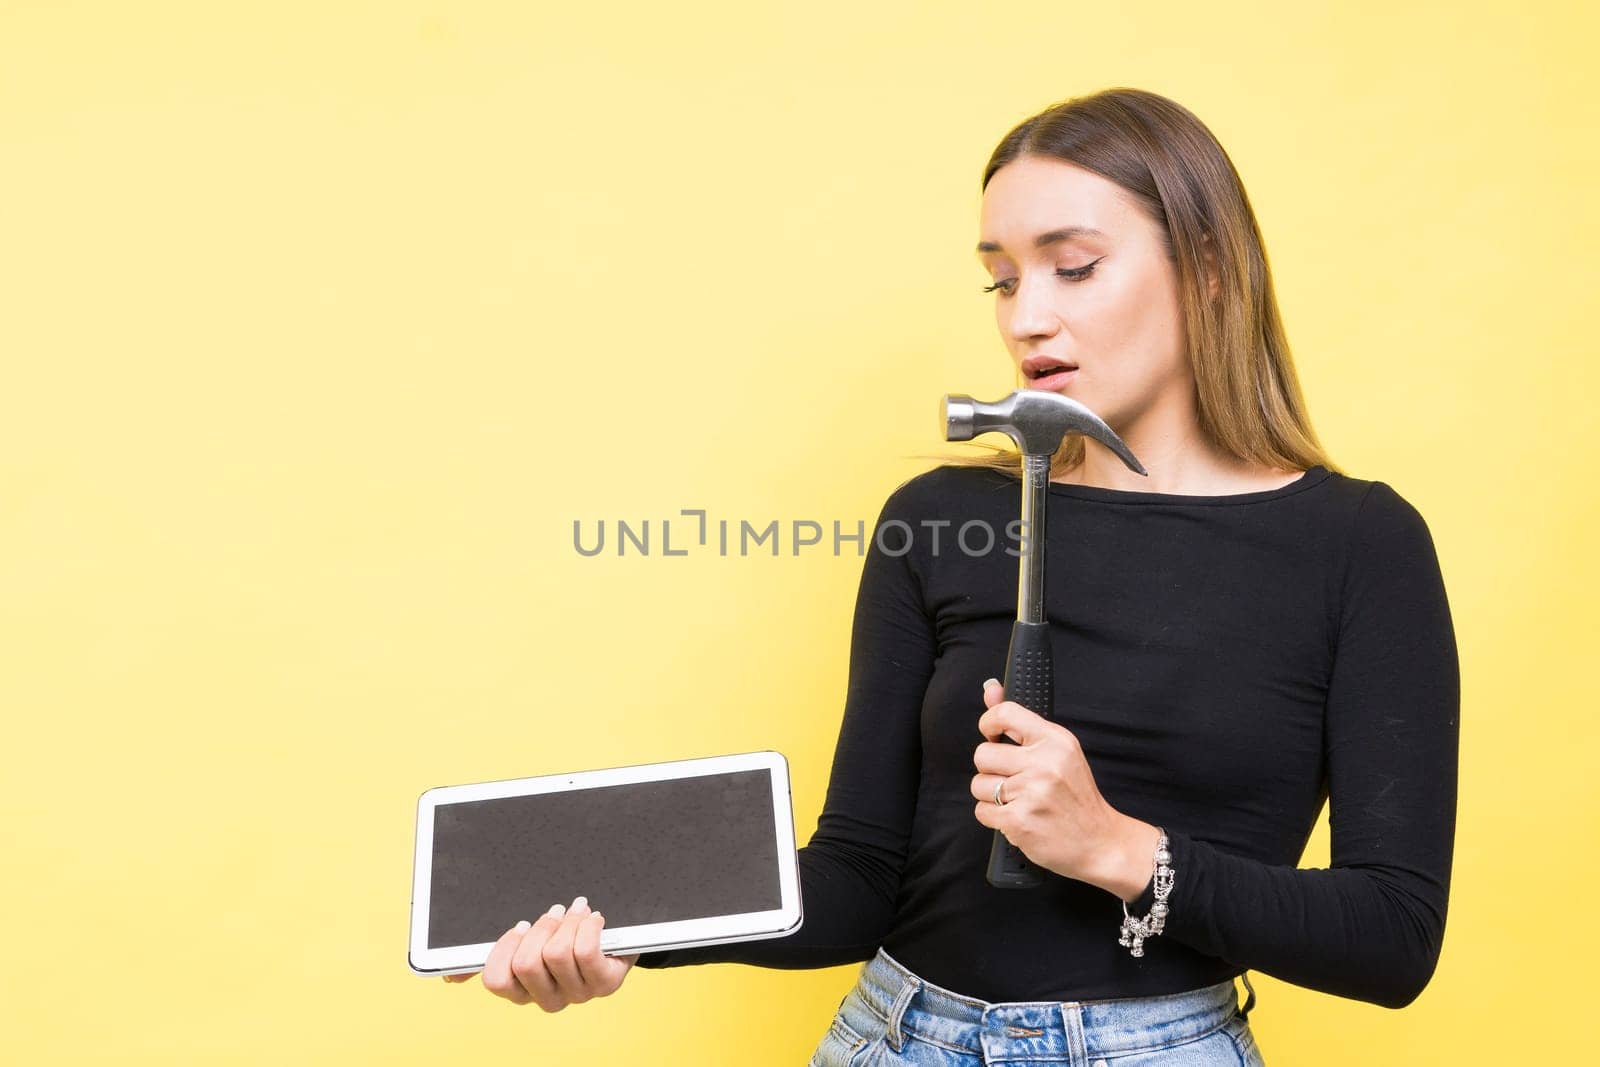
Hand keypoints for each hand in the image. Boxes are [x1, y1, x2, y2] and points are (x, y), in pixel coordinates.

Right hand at [441, 896, 640, 1010]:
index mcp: (523, 992)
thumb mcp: (527, 944)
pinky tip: (592, 919)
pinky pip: (585, 950)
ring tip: (575, 913)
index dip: (505, 947)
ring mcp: (578, 995)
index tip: (521, 925)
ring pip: (557, 953)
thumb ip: (493, 957)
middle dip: (540, 928)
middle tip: (552, 914)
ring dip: (566, 923)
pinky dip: (587, 925)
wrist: (615, 938)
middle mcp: (548, 999)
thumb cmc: (564, 939)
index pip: (496, 981)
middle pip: (527, 963)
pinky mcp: (605, 984)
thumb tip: (449, 978)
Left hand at [970, 679, 1161, 900]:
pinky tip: (1018, 817)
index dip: (988, 723)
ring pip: (978, 785)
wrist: (1101, 842)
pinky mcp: (1019, 820)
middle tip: (1013, 780)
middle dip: (991, 770)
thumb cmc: (1077, 796)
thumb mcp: (1059, 751)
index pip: (1005, 713)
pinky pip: (982, 811)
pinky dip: (995, 818)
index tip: (991, 736)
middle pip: (982, 754)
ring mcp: (1031, 792)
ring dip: (991, 797)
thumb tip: (990, 689)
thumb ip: (1020, 722)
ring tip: (1019, 801)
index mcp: (1055, 740)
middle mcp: (1044, 763)